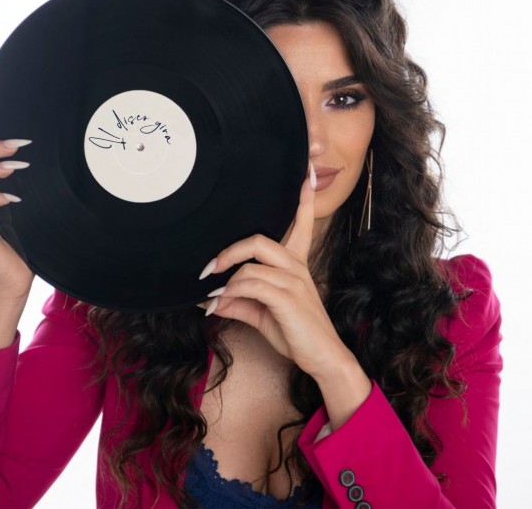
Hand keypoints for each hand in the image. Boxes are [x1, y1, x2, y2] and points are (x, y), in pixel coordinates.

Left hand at [199, 175, 353, 380]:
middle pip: (260, 240)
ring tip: (212, 293)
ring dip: (226, 277)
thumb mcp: (263, 314)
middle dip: (230, 250)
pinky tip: (219, 305)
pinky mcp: (288, 297)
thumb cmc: (296, 333)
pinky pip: (252, 284)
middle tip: (209, 267)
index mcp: (295, 264)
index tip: (305, 173)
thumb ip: (240, 301)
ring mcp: (294, 280)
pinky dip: (231, 293)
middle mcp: (296, 267)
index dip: (304, 199)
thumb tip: (212, 298)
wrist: (322, 359)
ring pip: (252, 263)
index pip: (303, 223)